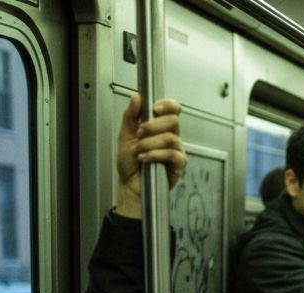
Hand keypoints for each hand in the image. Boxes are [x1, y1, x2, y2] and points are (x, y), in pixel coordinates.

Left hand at [114, 95, 186, 217]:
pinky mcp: (178, 164)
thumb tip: (136, 97)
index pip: (173, 109)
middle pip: (173, 120)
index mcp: (160, 126)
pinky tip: (145, 158)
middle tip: (140, 134)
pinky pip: (172, 154)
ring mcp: (176, 150)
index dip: (168, 105)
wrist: (129, 184)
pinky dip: (155, 155)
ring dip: (150, 143)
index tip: (154, 108)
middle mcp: (171, 136)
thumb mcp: (125, 135)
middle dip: (153, 126)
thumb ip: (130, 116)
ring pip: (170, 138)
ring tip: (139, 151)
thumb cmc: (129, 162)